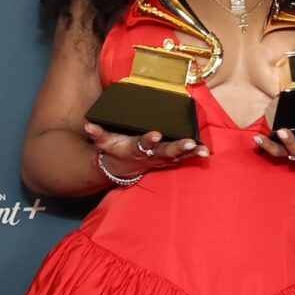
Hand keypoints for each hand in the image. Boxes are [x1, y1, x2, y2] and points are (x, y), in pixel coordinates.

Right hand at [83, 119, 209, 174]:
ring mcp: (162, 158)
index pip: (142, 144)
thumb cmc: (116, 150)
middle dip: (177, 147)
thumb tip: (88, 125)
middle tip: (188, 142)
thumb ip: (98, 134)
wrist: (122, 168)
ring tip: (202, 150)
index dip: (148, 140)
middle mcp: (151, 155)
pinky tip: (206, 151)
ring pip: (178, 155)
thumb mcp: (105, 143)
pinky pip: (184, 157)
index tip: (154, 134)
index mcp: (136, 148)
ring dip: (190, 152)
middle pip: (165, 151)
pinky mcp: (169, 158)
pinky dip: (194, 154)